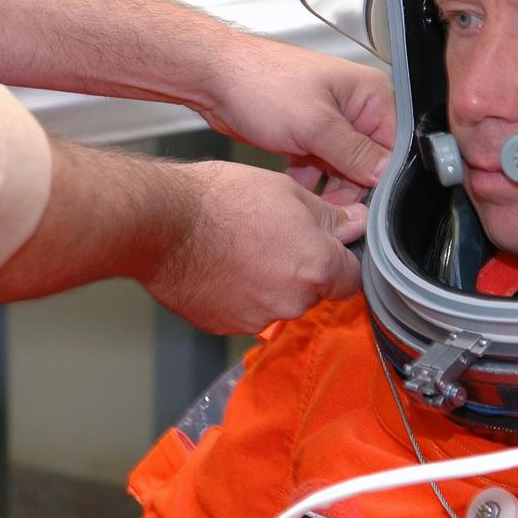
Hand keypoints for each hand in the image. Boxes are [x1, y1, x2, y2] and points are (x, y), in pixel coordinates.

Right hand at [141, 160, 366, 334]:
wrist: (163, 223)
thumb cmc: (223, 201)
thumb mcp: (288, 192)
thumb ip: (328, 216)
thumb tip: (355, 222)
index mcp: (316, 268)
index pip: (351, 279)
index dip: (342, 261)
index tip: (329, 247)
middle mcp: (292, 301)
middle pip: (315, 292)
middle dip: (304, 269)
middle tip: (278, 237)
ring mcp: (257, 319)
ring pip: (280, 303)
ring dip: (272, 283)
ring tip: (246, 248)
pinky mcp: (225, 326)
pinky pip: (247, 312)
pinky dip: (243, 294)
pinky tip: (226, 265)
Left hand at [197, 36, 394, 199]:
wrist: (214, 79)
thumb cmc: (260, 82)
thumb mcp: (314, 124)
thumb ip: (354, 152)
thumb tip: (383, 173)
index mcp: (369, 94)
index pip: (393, 145)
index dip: (379, 175)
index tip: (364, 200)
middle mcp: (354, 106)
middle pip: (369, 160)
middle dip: (351, 184)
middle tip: (334, 206)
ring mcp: (330, 121)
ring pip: (344, 167)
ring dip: (330, 184)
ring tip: (314, 199)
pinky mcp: (308, 134)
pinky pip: (321, 165)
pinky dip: (310, 177)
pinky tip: (296, 182)